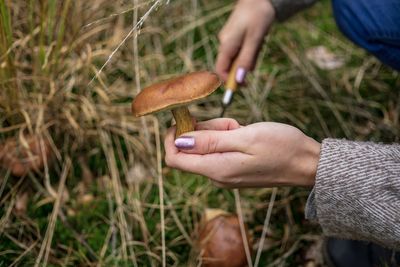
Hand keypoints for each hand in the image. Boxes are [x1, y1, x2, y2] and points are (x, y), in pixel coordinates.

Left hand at [164, 118, 320, 187]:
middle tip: (230, 124)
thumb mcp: (244, 137)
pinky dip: (227, 136)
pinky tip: (245, 134)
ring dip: (219, 131)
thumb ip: (209, 140)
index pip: (174, 158)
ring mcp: (225, 173)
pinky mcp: (234, 168)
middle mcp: (217, 175)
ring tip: (242, 129)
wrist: (307, 163)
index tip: (184, 118)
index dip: (172, 137)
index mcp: (216, 169)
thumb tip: (179, 140)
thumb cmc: (281, 147)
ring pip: (206, 145)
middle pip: (191, 148)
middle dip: (203, 129)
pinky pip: (219, 148)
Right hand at [216, 0, 274, 81]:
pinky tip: (257, 37)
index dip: (230, 81)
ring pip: (238, 57)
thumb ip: (246, 60)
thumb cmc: (258, 16)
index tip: (244, 86)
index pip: (221, 70)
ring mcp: (229, 38)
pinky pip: (241, 49)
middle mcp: (224, 43)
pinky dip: (250, 49)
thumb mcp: (255, 40)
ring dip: (250, 56)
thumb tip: (240, 80)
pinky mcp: (235, 35)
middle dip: (244, 66)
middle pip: (230, 65)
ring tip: (259, 41)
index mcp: (226, 45)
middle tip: (257, 54)